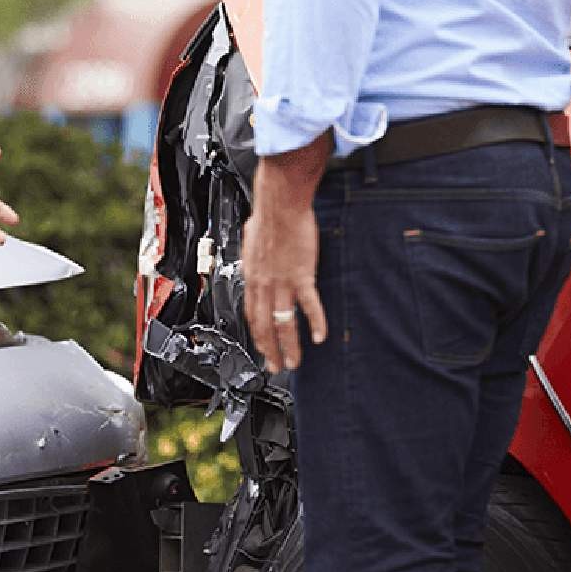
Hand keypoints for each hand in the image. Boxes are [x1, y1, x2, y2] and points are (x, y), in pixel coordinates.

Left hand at [241, 189, 327, 373]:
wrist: (280, 204)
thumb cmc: (269, 217)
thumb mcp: (252, 241)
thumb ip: (254, 255)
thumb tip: (254, 256)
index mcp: (252, 277)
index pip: (251, 314)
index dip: (256, 335)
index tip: (261, 348)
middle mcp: (263, 284)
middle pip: (263, 326)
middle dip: (269, 351)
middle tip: (275, 367)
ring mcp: (282, 282)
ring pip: (283, 323)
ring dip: (289, 346)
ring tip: (294, 362)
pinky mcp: (301, 276)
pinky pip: (308, 305)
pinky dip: (315, 322)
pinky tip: (319, 336)